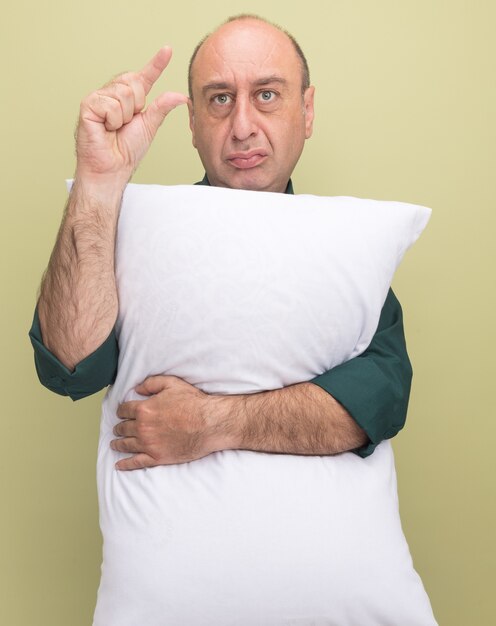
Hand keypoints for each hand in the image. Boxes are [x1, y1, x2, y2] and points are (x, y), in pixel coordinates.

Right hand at [76, 47, 187, 182]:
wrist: (112, 168)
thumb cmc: (126, 151)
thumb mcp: (149, 126)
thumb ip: (161, 107)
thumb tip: (180, 95)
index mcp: (128, 99)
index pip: (144, 77)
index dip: (156, 64)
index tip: (167, 50)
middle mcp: (113, 94)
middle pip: (134, 82)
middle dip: (137, 105)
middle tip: (127, 123)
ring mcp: (99, 98)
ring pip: (124, 93)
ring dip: (124, 116)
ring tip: (114, 128)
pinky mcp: (88, 105)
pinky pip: (111, 104)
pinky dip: (113, 120)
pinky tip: (105, 128)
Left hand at [111, 376, 230, 469]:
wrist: (209, 424)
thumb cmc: (193, 403)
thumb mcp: (172, 384)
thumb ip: (151, 383)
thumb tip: (137, 389)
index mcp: (144, 409)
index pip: (124, 410)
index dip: (121, 411)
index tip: (122, 413)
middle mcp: (142, 428)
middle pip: (123, 428)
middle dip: (119, 427)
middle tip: (118, 428)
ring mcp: (149, 444)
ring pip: (126, 445)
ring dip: (118, 444)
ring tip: (115, 444)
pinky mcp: (157, 457)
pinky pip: (136, 463)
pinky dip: (125, 464)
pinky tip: (119, 465)